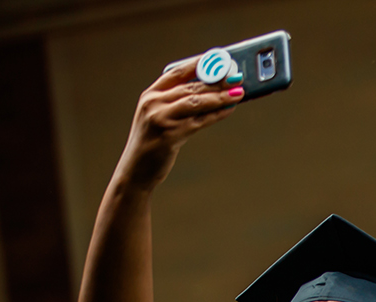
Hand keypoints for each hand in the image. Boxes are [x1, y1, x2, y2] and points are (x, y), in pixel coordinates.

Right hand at [111, 57, 242, 194]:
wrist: (136, 169)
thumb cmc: (152, 141)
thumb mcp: (157, 116)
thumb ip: (177, 102)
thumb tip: (213, 90)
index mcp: (150, 95)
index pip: (176, 72)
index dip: (198, 64)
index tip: (218, 59)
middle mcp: (153, 103)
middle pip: (191, 87)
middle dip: (217, 81)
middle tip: (237, 77)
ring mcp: (161, 118)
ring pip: (197, 102)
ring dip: (221, 96)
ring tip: (239, 92)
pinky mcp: (171, 134)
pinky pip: (200, 121)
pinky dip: (218, 114)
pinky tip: (230, 109)